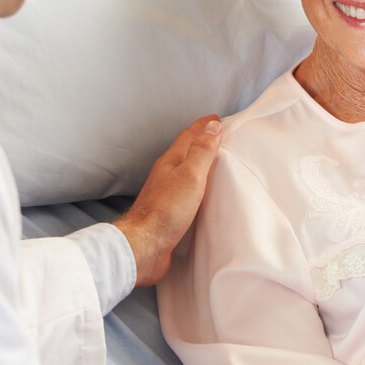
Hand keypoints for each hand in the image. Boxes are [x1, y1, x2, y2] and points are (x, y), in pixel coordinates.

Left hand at [113, 115, 221, 286]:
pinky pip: (186, 191)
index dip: (204, 126)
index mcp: (171, 161)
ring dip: (199, 163)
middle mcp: (166, 174)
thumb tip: (213, 126)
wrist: (145, 246)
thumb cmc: (167, 209)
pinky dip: (197, 185)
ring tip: (214, 162)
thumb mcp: (191, 175)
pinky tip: (203, 193)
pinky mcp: (168, 212)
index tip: (218, 119)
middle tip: (219, 136)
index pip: (189, 136)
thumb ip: (202, 150)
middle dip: (201, 141)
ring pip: (184, 171)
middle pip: (185, 151)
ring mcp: (165, 193)